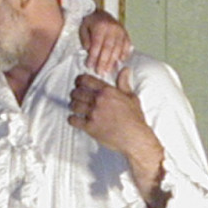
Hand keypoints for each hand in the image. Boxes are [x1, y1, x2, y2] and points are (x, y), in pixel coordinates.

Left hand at [69, 68, 166, 207]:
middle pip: (77, 92)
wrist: (134, 137)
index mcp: (108, 91)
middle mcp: (99, 100)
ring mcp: (93, 114)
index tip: (78, 83)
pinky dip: (72, 119)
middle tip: (76, 96)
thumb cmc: (134, 118)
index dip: (79, 80)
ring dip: (73, 106)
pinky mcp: (90, 127)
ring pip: (74, 105)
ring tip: (75, 107)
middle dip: (75, 94)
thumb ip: (124, 83)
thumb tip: (125, 70)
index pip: (86, 80)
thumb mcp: (131, 97)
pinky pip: (73, 120)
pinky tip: (75, 119)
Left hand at [79, 9, 130, 77]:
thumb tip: (89, 50)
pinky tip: (121, 61)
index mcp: (100, 26)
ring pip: (118, 48)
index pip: (96, 44)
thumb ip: (85, 39)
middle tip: (100, 72)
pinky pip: (127, 44)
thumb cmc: (90, 22)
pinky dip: (125, 53)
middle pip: (108, 48)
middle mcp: (112, 28)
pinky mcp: (125, 32)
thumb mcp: (83, 28)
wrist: (100, 12)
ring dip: (113, 61)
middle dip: (103, 62)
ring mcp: (120, 30)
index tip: (89, 66)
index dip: (93, 56)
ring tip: (108, 70)